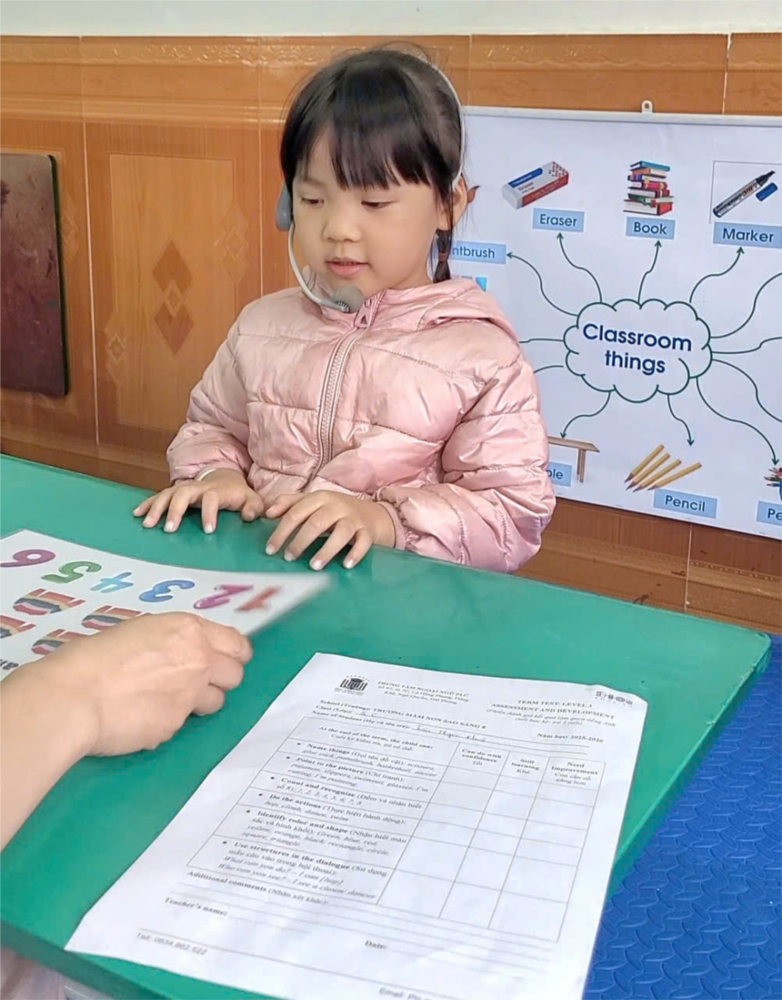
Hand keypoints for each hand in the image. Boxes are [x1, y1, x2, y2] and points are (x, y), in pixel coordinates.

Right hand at [32, 613, 251, 754]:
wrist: (74, 695)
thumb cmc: (95, 656)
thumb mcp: (141, 631)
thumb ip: (173, 641)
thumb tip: (183, 654)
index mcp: (189, 630)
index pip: (237, 643)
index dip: (234, 654)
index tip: (228, 660)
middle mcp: (198, 660)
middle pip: (235, 675)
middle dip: (221, 679)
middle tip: (198, 682)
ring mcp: (190, 695)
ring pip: (216, 702)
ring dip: (200, 702)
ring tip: (168, 700)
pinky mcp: (176, 725)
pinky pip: (183, 723)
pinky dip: (169, 720)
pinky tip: (143, 715)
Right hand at [133, 469, 262, 533]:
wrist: (225, 478)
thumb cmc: (238, 494)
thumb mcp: (252, 500)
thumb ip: (254, 508)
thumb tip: (248, 516)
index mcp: (218, 490)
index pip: (212, 499)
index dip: (210, 513)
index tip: (208, 530)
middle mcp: (198, 487)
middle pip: (184, 493)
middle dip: (175, 510)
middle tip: (169, 529)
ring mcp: (185, 488)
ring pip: (168, 494)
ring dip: (156, 508)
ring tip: (147, 524)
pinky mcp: (175, 491)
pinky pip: (159, 496)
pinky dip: (148, 504)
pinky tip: (138, 514)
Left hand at [265, 491, 394, 569]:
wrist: (374, 514)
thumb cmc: (336, 510)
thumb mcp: (314, 502)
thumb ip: (290, 503)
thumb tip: (267, 512)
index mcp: (320, 498)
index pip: (296, 513)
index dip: (281, 531)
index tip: (270, 549)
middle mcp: (337, 506)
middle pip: (316, 523)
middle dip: (300, 541)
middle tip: (289, 558)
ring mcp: (354, 519)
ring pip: (341, 532)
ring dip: (326, 550)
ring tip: (314, 566)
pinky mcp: (368, 531)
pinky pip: (363, 542)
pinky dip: (355, 553)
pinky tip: (346, 565)